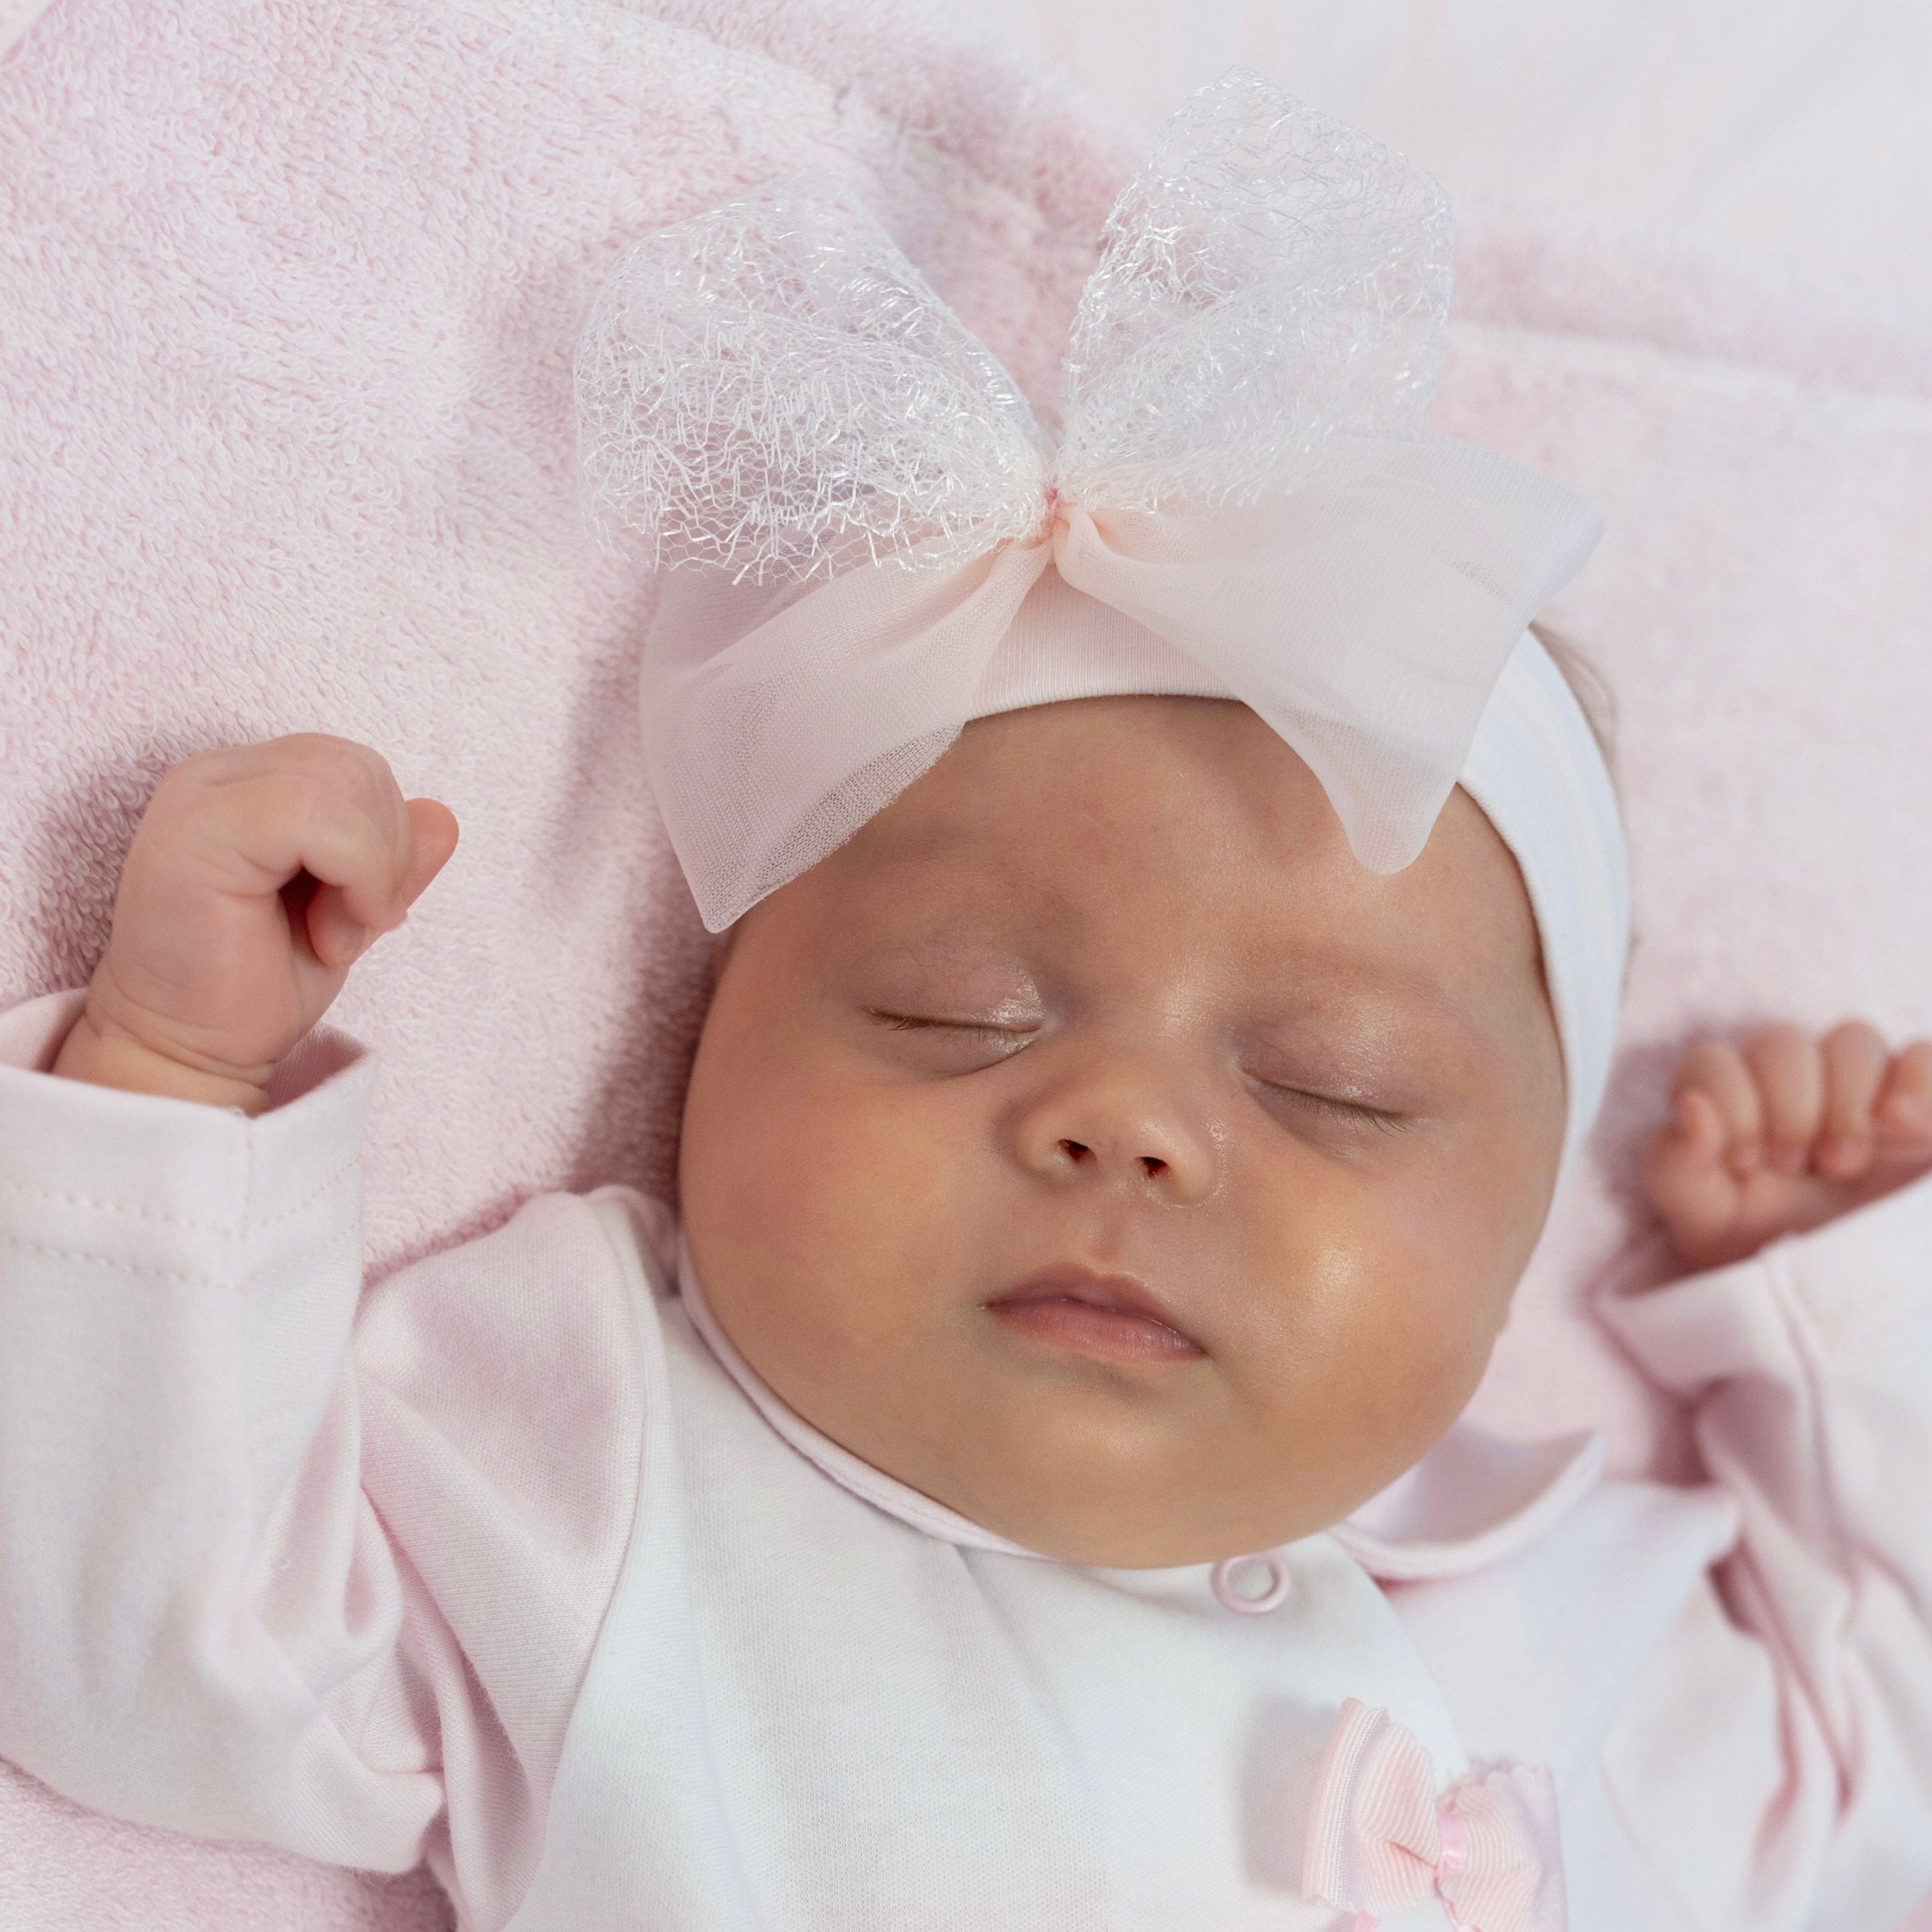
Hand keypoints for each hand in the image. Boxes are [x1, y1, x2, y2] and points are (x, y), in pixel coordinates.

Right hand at [52, 735, 459, 1113]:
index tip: (360, 916)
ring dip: (369, 872)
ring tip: (327, 937)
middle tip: (343, 933)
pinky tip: (327, 938)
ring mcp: (203, 796)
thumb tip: (442, 817)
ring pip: (346, 780)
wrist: (185, 1054)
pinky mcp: (200, 829)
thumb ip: (389, 860)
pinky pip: (318, 814)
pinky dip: (356, 875)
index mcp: (247, 784)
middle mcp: (218, 775)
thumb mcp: (347, 914)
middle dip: (385, 854)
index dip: (387, 841)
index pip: (356, 768)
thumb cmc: (251, 987)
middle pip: (360, 765)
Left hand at [1644, 1022, 1931, 1267]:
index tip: (1744, 1162)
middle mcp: (1794, 1084)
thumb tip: (1692, 1107)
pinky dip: (1915, 1081)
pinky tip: (1901, 1126)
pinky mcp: (1919, 1112)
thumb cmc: (1761, 1248)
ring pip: (1853, 1039)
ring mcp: (1861, 1092)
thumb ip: (1675, 1164)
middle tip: (1794, 1164)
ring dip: (1845, 1098)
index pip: (1714, 1059)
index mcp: (1732, 1101)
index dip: (1728, 1102)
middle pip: (1782, 1042)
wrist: (1837, 1297)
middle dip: (1786, 1106)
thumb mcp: (1703, 1220)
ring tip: (1843, 1163)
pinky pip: (1921, 1056)